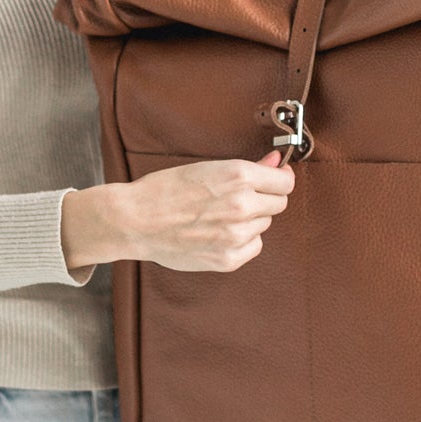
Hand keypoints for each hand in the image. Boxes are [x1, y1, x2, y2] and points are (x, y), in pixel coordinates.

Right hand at [121, 150, 295, 271]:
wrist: (136, 220)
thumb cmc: (165, 190)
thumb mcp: (207, 168)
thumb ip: (250, 168)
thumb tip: (276, 162)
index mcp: (238, 176)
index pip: (284, 182)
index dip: (279, 179)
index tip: (275, 179)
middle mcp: (242, 205)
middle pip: (278, 204)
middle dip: (264, 199)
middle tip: (239, 197)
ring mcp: (236, 235)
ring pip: (264, 225)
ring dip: (251, 220)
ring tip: (220, 215)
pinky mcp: (228, 259)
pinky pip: (253, 246)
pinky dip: (242, 240)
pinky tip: (219, 232)